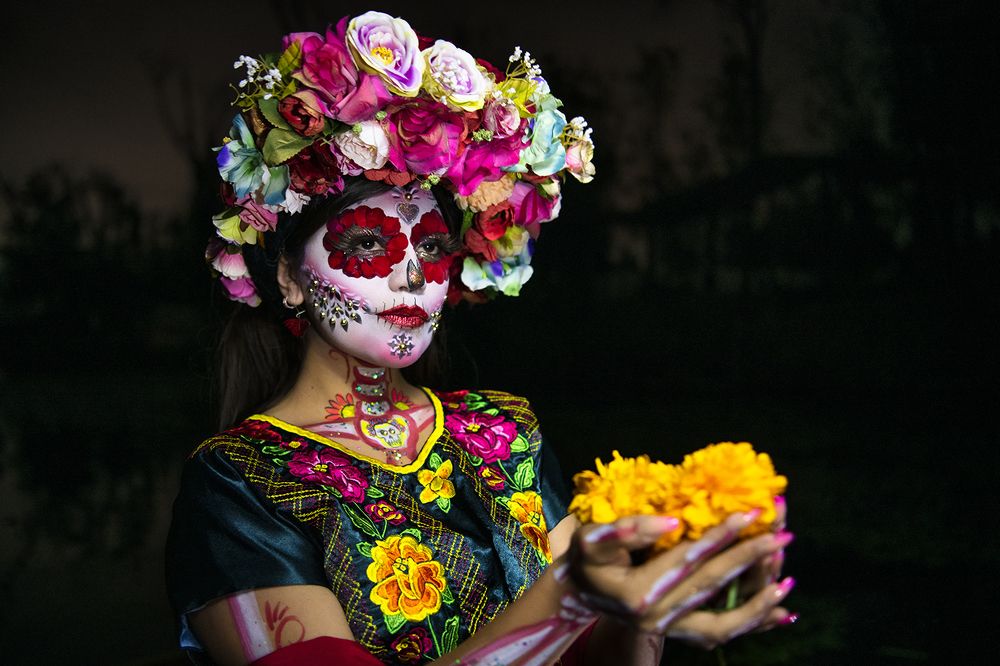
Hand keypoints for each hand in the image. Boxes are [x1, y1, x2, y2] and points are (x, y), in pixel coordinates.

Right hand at [567, 511, 794, 647]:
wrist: (576, 591)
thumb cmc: (583, 558)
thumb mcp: (592, 537)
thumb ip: (629, 529)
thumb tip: (675, 522)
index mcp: (638, 593)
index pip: (689, 559)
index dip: (721, 535)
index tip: (751, 514)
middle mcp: (656, 618)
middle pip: (712, 586)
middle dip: (750, 559)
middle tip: (782, 535)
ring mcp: (668, 630)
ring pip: (722, 622)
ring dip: (757, 603)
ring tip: (786, 582)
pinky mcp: (676, 633)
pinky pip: (719, 633)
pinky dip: (750, 624)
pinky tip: (779, 613)